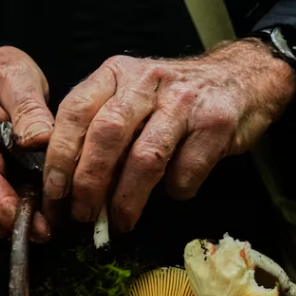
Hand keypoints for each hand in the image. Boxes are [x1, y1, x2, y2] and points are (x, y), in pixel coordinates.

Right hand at [0, 47, 53, 240]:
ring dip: (18, 221)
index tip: (33, 222)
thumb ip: (27, 106)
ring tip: (53, 226)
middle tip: (51, 232)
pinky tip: (45, 214)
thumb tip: (40, 139)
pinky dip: (18, 213)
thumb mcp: (14, 75)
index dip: (5, 205)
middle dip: (15, 222)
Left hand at [43, 39, 295, 233]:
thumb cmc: (175, 98)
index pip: (75, 112)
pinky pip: (186, 170)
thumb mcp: (130, 97)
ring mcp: (184, 101)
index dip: (59, 157)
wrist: (241, 78)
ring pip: (145, 158)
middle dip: (89, 183)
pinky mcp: (215, 124)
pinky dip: (174, 190)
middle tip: (82, 216)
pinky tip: (172, 192)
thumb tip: (67, 186)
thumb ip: (98, 129)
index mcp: (116, 73)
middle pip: (106, 135)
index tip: (53, 194)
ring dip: (127, 199)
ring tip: (119, 222)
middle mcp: (147, 81)